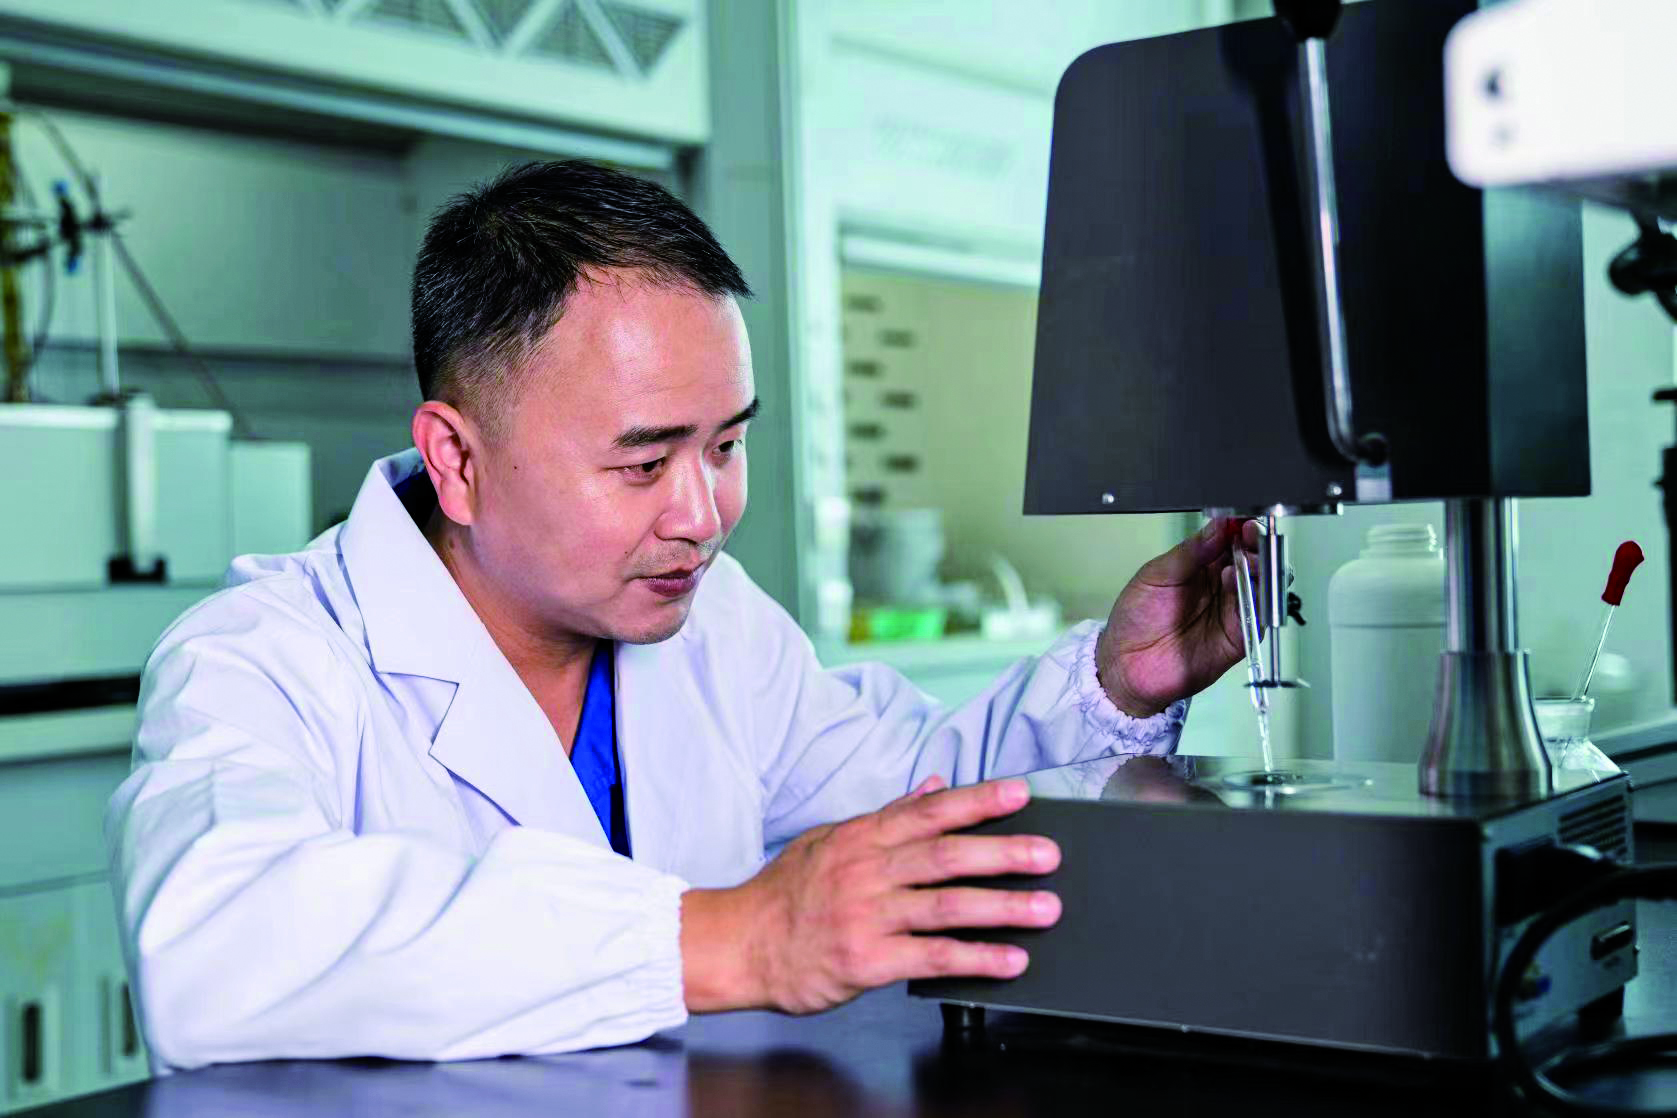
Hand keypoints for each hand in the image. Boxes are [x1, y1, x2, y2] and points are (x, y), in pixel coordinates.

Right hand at [680, 776, 1060, 1014]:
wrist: (739, 944)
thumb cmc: (784, 895)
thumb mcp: (829, 840)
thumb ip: (886, 816)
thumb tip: (933, 786)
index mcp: (860, 838)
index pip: (928, 812)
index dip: (976, 800)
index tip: (1019, 793)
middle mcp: (866, 872)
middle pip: (945, 855)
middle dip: (1003, 852)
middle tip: (1048, 854)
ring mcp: (867, 916)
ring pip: (946, 906)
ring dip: (1002, 907)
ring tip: (1045, 908)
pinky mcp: (867, 960)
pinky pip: (931, 958)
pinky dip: (975, 958)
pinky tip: (1009, 960)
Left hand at [1096, 518, 1263, 717]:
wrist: (1126, 665)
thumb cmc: (1135, 620)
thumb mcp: (1155, 575)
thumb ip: (1188, 553)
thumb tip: (1218, 527)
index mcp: (1202, 565)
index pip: (1231, 540)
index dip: (1241, 527)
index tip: (1242, 519)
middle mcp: (1222, 586)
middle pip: (1255, 559)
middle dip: (1257, 544)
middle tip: (1250, 536)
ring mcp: (1232, 610)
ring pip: (1264, 585)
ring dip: (1262, 568)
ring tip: (1246, 560)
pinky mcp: (1238, 637)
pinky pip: (1258, 615)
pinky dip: (1256, 598)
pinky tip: (1238, 584)